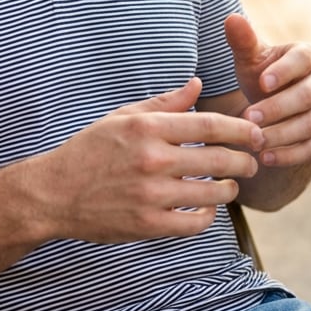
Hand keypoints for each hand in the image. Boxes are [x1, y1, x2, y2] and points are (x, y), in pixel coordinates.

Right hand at [35, 77, 263, 243]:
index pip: (209, 125)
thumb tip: (198, 85)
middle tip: (253, 162)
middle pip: (219, 160)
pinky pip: (195, 223)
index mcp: (147, 128)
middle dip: (245, 161)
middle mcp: (152, 160)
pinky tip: (206, 208)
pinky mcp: (148, 225)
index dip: (240, 129)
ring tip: (230, 185)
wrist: (54, 193)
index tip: (256, 133)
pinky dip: (208, 216)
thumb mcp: (123, 117)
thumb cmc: (90, 150)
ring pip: (213, 194)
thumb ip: (165, 103)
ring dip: (230, 189)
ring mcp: (151, 195)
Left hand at [225, 13, 310, 169]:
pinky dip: (290, 155)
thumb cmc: (260, 75)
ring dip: (282, 134)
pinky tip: (265, 158)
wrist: (273, 105)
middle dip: (278, 108)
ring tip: (254, 141)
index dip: (284, 71)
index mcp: (309, 55)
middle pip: (308, 95)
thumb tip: (231, 18)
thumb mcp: (249, 59)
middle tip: (249, 118)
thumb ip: (242, 40)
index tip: (261, 83)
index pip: (303, 60)